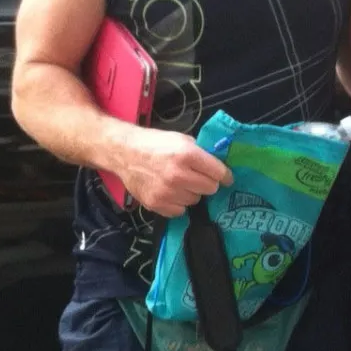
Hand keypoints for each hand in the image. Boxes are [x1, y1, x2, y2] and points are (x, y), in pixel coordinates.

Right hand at [113, 127, 230, 216]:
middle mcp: (178, 175)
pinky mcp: (156, 204)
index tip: (225, 178)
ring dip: (191, 193)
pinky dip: (178, 203)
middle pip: (210, 189)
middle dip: (207, 183)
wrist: (124, 153)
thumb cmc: (155, 143)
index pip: (219, 173)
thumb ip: (201, 152)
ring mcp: (167, 192)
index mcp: (187, 155)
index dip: (225, 175)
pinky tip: (170, 192)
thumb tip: (219, 165)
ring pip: (195, 201)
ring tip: (179, 183)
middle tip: (197, 177)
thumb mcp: (181, 139)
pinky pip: (180, 211)